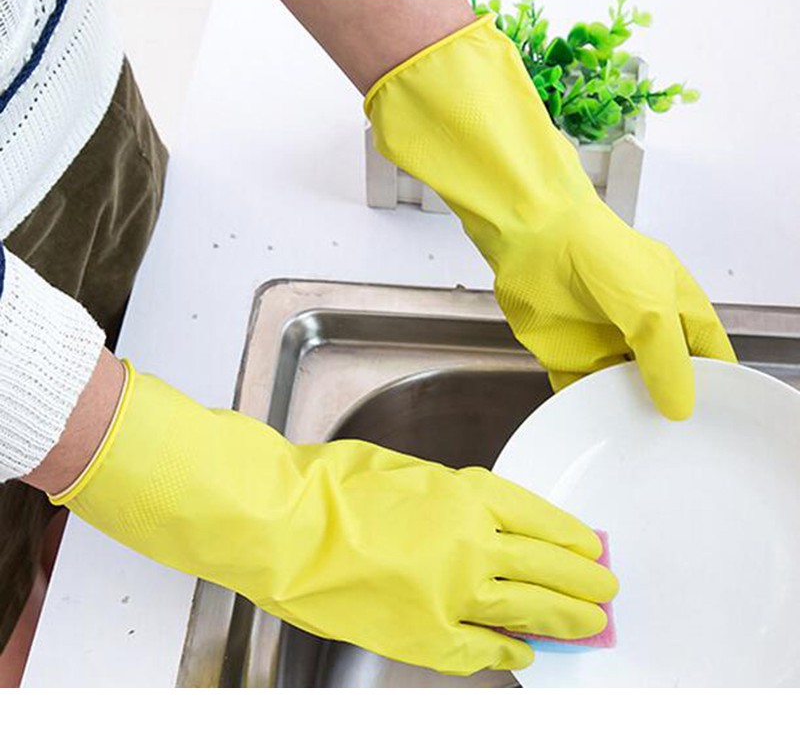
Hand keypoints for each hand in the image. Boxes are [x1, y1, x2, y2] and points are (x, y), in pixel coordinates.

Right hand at [52, 362, 617, 674]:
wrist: (284, 524)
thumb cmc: (330, 485)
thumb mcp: (403, 471)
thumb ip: (446, 497)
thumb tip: (473, 519)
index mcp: (466, 494)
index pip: (538, 518)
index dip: (570, 535)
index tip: (591, 546)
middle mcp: (472, 544)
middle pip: (546, 567)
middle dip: (583, 583)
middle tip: (608, 592)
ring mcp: (452, 593)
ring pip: (527, 610)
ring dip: (564, 620)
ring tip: (591, 628)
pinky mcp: (424, 635)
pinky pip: (480, 650)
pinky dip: (506, 654)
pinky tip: (524, 657)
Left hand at [367, 14, 735, 419]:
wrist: (533, 239)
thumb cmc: (601, 258)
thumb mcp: (650, 309)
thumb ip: (668, 360)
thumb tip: (681, 409)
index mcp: (676, 306)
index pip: (708, 353)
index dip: (718, 384)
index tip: (722, 422)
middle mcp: (642, 327)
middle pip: (664, 376)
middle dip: (670, 406)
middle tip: (679, 449)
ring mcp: (604, 342)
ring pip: (622, 390)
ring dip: (627, 414)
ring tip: (640, 451)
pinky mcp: (567, 354)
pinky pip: (580, 391)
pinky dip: (586, 410)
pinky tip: (594, 434)